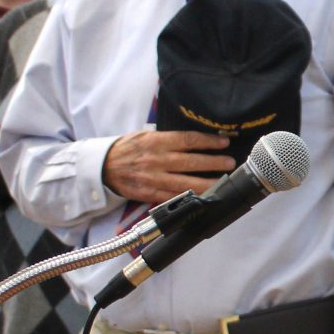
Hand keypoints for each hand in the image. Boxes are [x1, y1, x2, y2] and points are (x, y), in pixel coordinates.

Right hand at [99, 128, 233, 202]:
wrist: (103, 167)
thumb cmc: (127, 149)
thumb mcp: (145, 135)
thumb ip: (167, 138)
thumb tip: (194, 139)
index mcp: (156, 142)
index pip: (188, 140)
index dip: (208, 141)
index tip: (224, 142)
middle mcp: (156, 160)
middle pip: (191, 162)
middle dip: (213, 163)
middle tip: (230, 163)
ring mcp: (154, 179)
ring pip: (185, 183)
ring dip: (207, 183)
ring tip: (222, 182)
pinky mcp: (150, 194)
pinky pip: (173, 197)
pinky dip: (189, 198)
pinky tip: (202, 197)